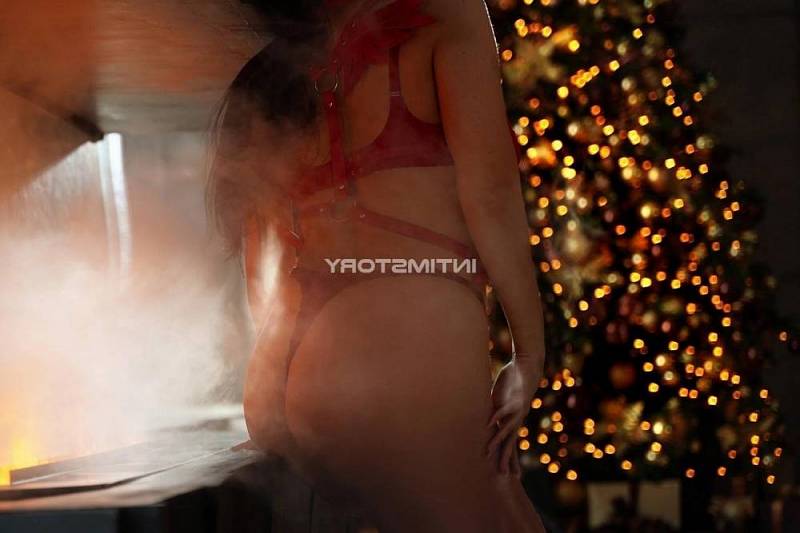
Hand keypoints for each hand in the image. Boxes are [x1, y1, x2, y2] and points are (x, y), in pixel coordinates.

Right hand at [486, 357, 540, 475]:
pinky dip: (495, 416)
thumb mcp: (502, 401)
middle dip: (506, 459)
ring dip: (497, 441)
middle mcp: (516, 419)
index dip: (512, 459)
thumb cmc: (514, 384)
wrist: (527, 368)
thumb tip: (485, 419)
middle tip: (503, 474)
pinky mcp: (513, 398)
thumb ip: (495, 411)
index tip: (512, 475)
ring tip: (488, 452)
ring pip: (506, 429)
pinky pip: (502, 409)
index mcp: (513, 421)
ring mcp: (515, 410)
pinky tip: (489, 424)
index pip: (511, 444)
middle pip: (511, 443)